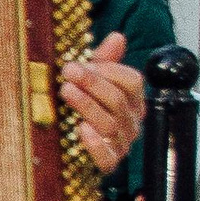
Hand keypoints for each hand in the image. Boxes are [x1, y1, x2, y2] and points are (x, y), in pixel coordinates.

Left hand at [61, 31, 144, 175]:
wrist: (68, 144)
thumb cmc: (81, 107)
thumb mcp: (90, 80)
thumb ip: (103, 60)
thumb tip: (118, 37)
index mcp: (132, 99)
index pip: (132, 81)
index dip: (108, 70)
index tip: (81, 64)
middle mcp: (131, 121)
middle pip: (119, 100)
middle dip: (92, 84)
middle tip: (68, 72)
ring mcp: (121, 143)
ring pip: (110, 124)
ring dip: (87, 106)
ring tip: (67, 91)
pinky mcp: (108, 163)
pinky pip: (107, 157)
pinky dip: (95, 144)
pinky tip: (80, 129)